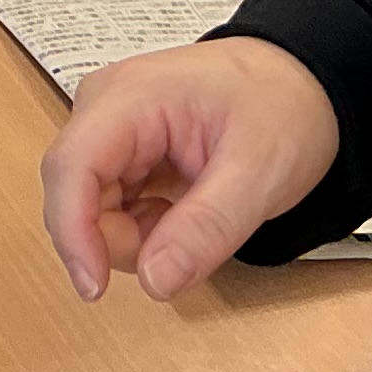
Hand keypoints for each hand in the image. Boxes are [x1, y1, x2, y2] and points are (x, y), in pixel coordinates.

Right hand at [40, 36, 337, 302]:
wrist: (300, 82)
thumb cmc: (283, 107)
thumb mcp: (261, 171)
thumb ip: (208, 227)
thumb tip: (153, 282)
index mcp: (130, 96)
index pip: (71, 167)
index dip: (73, 232)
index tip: (96, 289)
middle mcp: (103, 110)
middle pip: (77, 197)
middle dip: (124, 239)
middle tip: (192, 243)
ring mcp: (108, 132)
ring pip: (90, 212)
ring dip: (138, 237)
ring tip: (199, 214)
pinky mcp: (118, 154)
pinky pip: (109, 211)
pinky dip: (144, 230)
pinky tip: (184, 209)